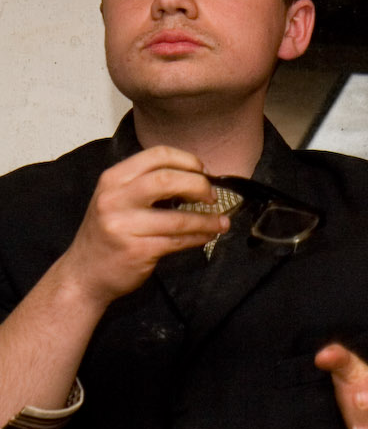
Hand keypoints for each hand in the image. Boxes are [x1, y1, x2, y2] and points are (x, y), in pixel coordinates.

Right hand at [58, 146, 224, 306]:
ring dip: (208, 220)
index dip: (188, 160)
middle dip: (200, 186)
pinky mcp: (138, 251)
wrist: (84, 274)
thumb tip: (195, 178)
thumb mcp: (116, 199)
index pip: (157, 155)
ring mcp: (124, 226)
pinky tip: (208, 235)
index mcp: (113, 179)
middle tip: (212, 197)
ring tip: (222, 221)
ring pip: (179, 217)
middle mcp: (115, 199)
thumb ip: (145, 184)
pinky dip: (200, 236)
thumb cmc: (107, 234)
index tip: (204, 171)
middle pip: (168, 180)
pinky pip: (179, 241)